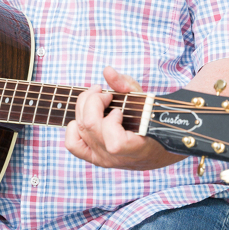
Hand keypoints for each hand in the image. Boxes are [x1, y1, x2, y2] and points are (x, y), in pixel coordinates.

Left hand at [65, 66, 183, 170]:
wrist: (156, 149)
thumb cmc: (152, 123)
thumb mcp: (144, 101)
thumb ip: (126, 85)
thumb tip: (107, 70)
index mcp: (133, 149)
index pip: (114, 142)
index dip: (112, 121)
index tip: (120, 110)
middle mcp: (114, 157)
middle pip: (89, 126)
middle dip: (94, 101)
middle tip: (105, 93)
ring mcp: (101, 159)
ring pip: (79, 129)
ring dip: (84, 107)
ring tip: (96, 99)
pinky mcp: (93, 157)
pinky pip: (72, 144)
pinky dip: (73, 127)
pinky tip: (85, 116)